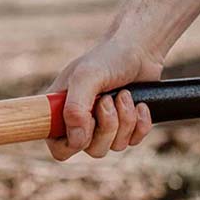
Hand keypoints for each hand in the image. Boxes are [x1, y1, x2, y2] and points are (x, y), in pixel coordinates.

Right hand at [45, 0, 199, 161]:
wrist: (139, 49)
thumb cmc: (107, 58)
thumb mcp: (86, 78)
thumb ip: (76, 108)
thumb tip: (76, 139)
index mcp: (61, 112)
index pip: (58, 147)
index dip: (73, 142)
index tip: (87, 120)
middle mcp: (80, 122)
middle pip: (90, 149)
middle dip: (107, 125)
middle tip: (109, 99)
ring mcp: (103, 126)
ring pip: (114, 147)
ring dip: (125, 120)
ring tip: (124, 95)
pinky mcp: (126, 127)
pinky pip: (134, 142)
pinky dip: (140, 123)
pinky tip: (140, 104)